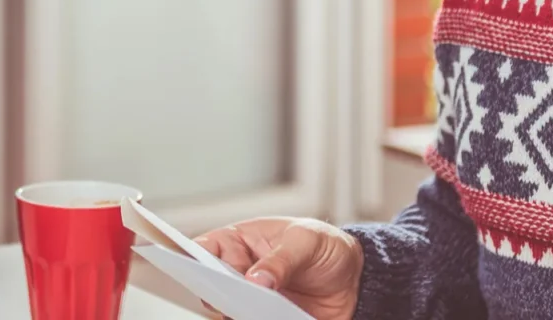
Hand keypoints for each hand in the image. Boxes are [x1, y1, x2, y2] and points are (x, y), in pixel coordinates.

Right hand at [194, 217, 362, 319]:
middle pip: (213, 283)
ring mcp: (252, 298)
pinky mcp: (266, 319)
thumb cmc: (326, 247)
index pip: (208, 247)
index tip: (198, 268)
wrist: (356, 280)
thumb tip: (255, 279)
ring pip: (229, 309)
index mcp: (242, 241)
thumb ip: (281, 259)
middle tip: (227, 296)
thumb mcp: (306, 242)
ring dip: (236, 312)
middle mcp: (241, 270)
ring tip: (251, 312)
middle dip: (216, 290)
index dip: (196, 256)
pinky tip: (265, 318)